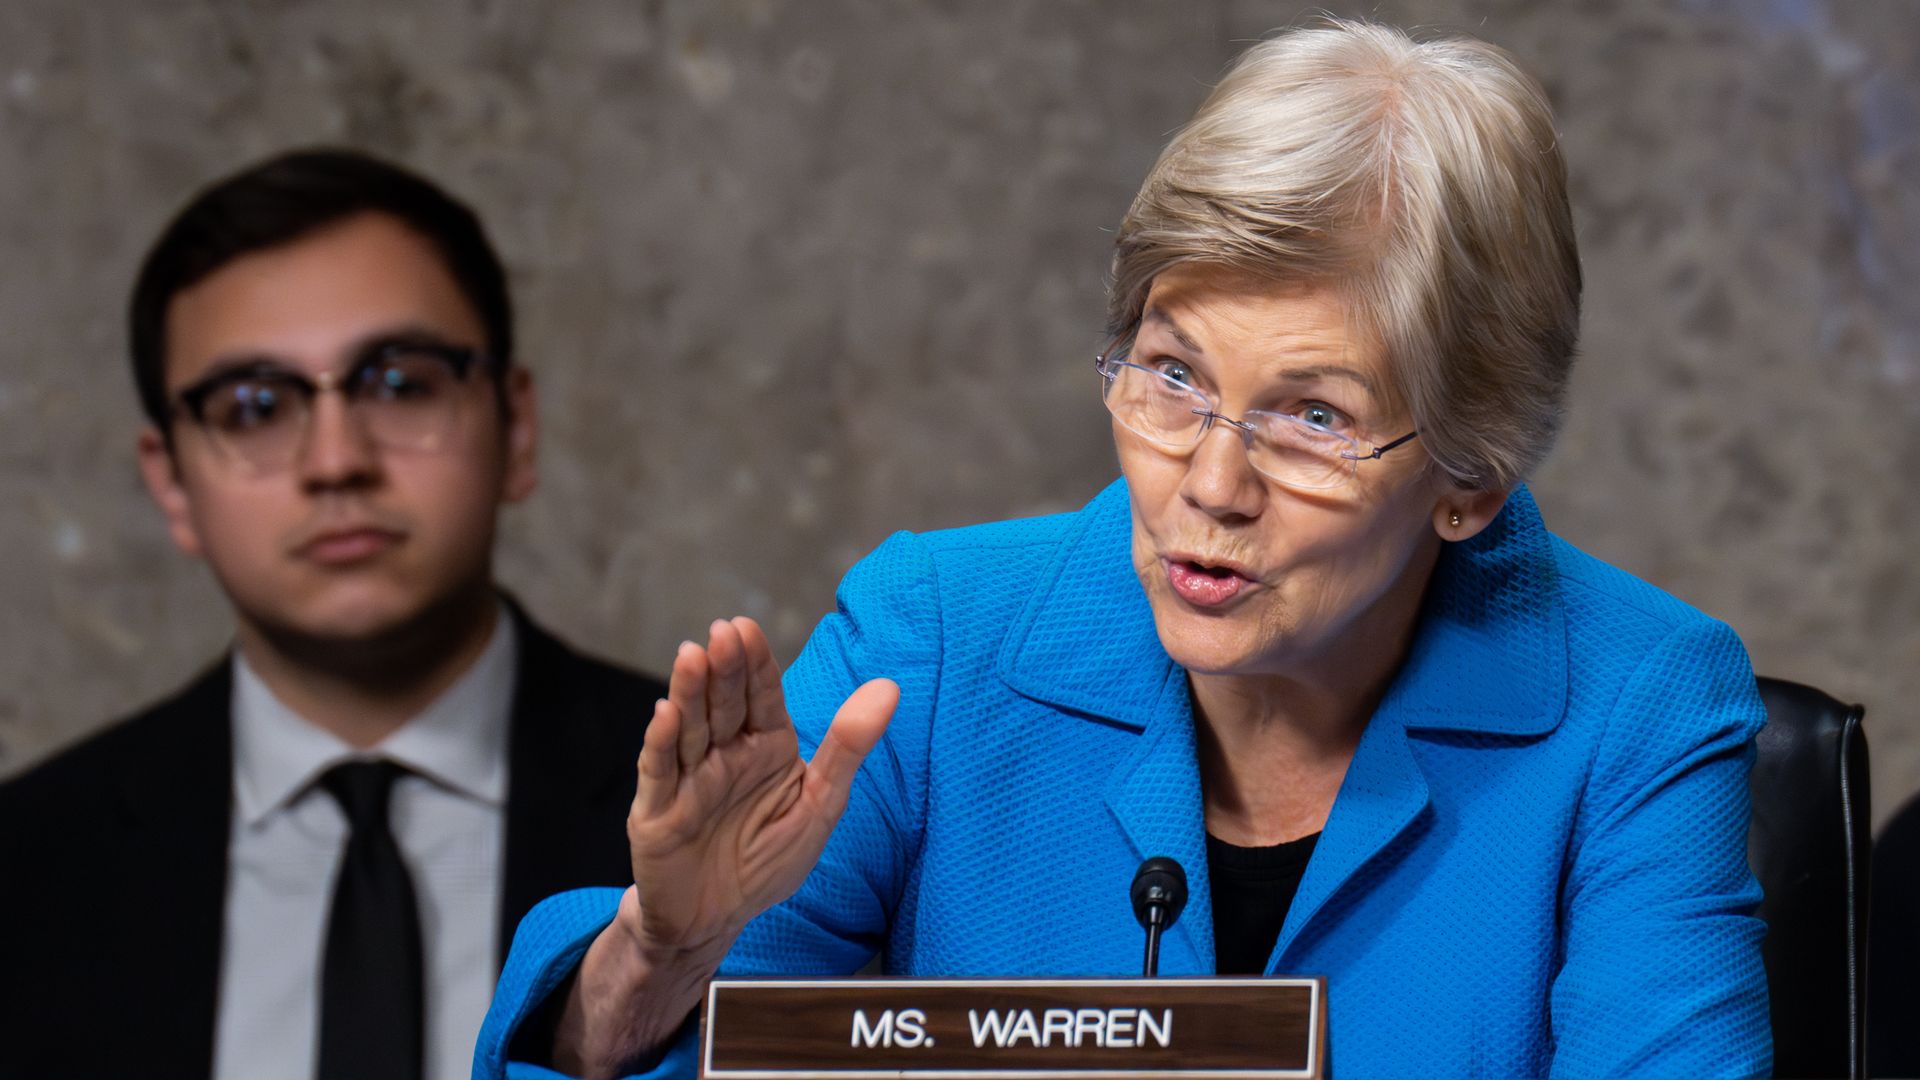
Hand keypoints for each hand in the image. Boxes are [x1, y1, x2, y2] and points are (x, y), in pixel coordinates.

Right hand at [628, 616, 897, 953]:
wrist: (715, 922)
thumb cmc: (767, 862)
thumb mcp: (819, 805)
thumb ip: (849, 746)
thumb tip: (889, 687)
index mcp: (766, 747)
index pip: (761, 696)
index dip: (756, 663)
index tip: (747, 627)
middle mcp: (724, 755)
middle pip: (724, 704)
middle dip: (724, 668)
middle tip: (724, 632)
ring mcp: (687, 780)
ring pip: (689, 729)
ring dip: (688, 693)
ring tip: (691, 656)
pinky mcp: (656, 811)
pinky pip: (659, 772)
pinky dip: (661, 743)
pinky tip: (664, 714)